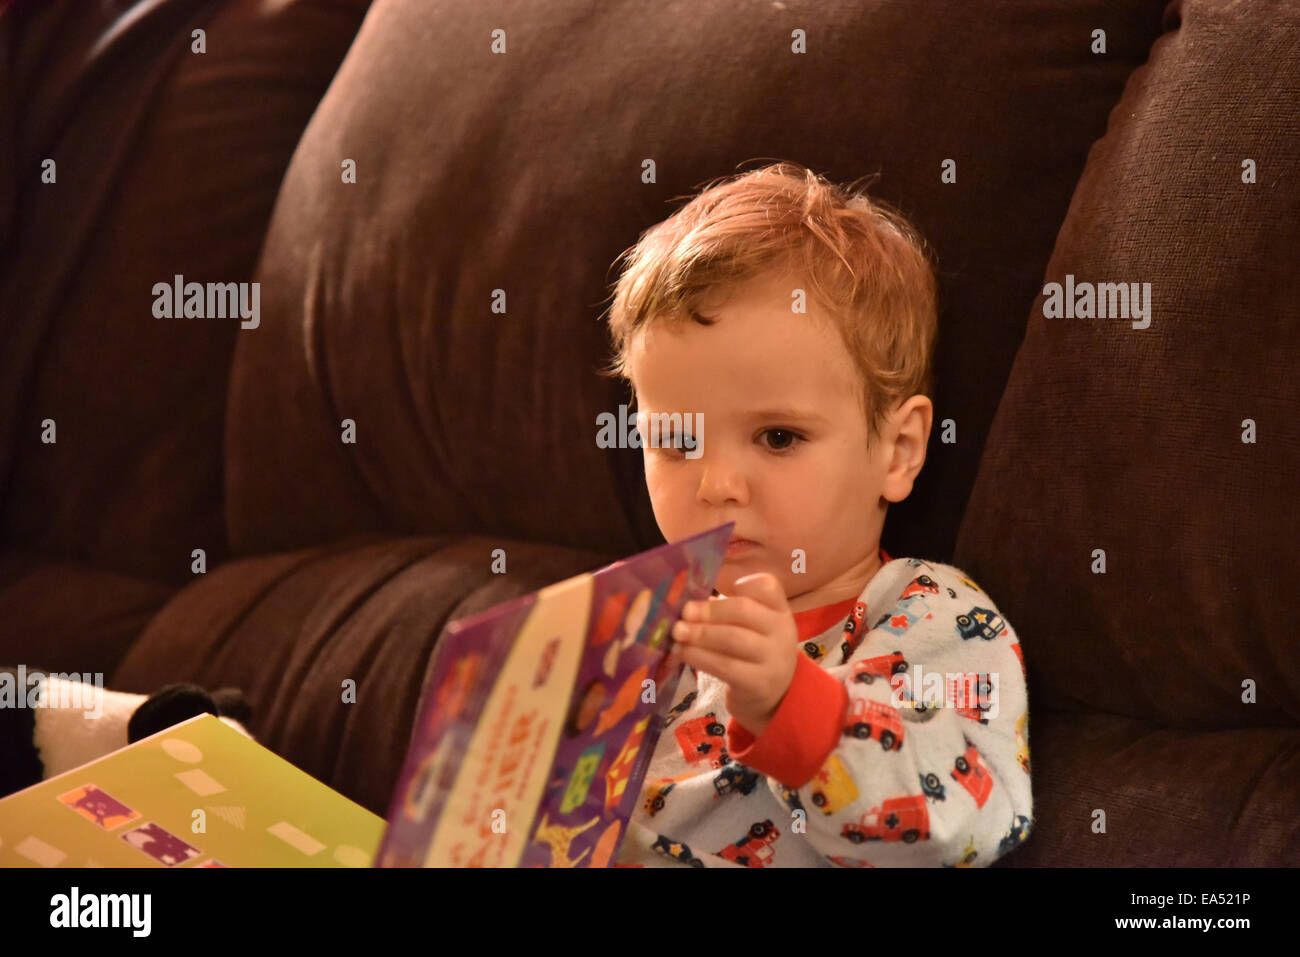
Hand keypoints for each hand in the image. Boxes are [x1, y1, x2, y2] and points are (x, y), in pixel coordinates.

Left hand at [671, 573, 798, 736]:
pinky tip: (682, 653)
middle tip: (684, 612)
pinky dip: (699, 657)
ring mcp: (773, 658)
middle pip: (744, 610)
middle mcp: (781, 631)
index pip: (768, 586)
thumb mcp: (752, 627)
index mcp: (778, 610)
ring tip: (677, 632)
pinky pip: (725, 666)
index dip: (744, 583)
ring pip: (732, 638)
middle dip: (709, 610)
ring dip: (700, 634)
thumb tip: (687, 601)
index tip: (716, 586)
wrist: (775, 696)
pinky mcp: (758, 684)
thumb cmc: (753, 652)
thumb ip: (728, 610)